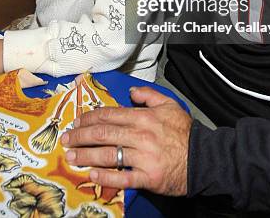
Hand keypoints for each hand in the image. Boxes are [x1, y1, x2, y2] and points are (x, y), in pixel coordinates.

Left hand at [61, 86, 191, 195]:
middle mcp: (140, 135)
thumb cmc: (185, 132)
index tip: (76, 121)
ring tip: (71, 156)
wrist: (203, 158)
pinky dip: (105, 177)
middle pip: (103, 133)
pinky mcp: (147, 177)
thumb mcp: (169, 104)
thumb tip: (131, 90)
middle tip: (66, 139)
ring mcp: (143, 157)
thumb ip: (149, 95)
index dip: (89, 118)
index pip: (110, 114)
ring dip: (86, 155)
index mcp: (143, 117)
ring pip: (108, 155)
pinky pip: (122, 178)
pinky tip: (92, 175)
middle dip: (81, 136)